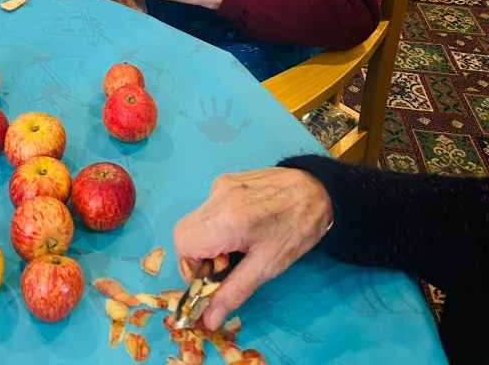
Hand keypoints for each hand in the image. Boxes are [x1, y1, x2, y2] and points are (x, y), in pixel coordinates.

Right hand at [173, 167, 332, 330]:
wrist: (315, 189)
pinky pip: (207, 208)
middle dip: (196, 256)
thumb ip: (233, 292)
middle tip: (223, 266)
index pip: (184, 245)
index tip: (213, 279)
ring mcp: (219, 185)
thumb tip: (208, 320)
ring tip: (235, 246)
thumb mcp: (267, 266)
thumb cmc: (295, 231)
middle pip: (183, 231)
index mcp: (227, 220)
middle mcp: (217, 197)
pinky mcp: (224, 179)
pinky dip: (214, 225)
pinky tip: (240, 228)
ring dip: (205, 240)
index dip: (191, 268)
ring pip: (194, 220)